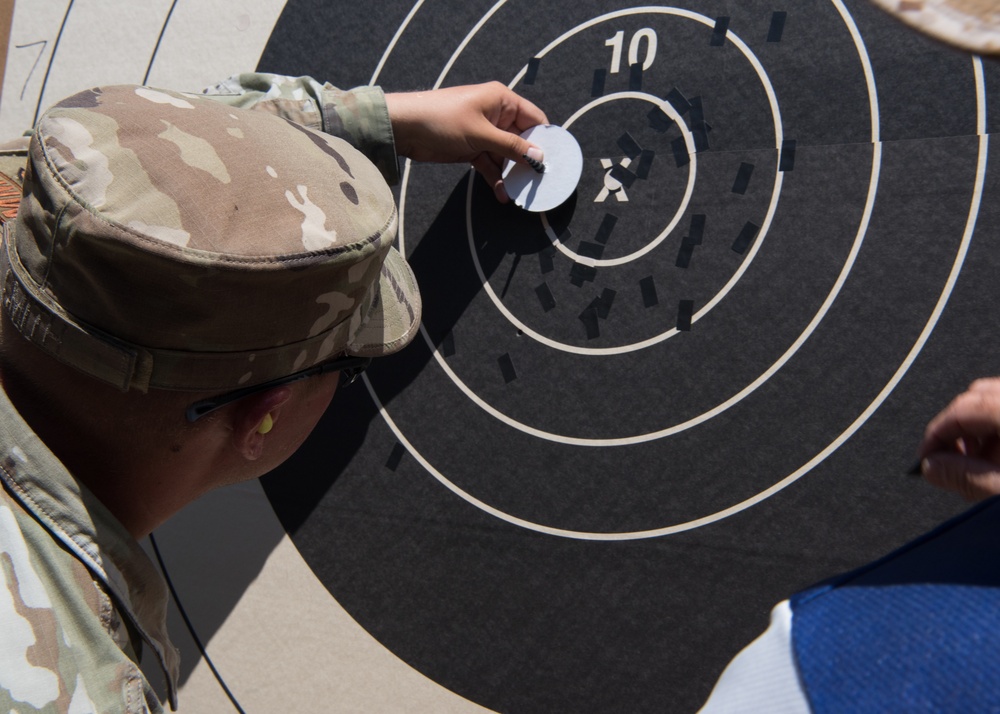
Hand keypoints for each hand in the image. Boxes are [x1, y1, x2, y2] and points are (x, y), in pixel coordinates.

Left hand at [385, 82, 547, 201]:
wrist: (404, 128)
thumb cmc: (443, 120)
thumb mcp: (481, 134)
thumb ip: (511, 146)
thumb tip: (539, 157)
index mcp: (502, 100)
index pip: (534, 119)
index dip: (545, 139)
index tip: (554, 161)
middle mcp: (496, 114)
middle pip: (522, 139)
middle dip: (528, 161)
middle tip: (539, 183)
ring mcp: (484, 132)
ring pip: (506, 155)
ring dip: (511, 174)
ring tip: (520, 194)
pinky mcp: (472, 148)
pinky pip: (490, 164)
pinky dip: (495, 178)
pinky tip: (502, 195)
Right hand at [918, 378, 999, 499]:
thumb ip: (965, 477)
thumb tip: (931, 467)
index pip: (961, 409)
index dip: (935, 435)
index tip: (924, 459)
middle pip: (977, 396)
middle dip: (957, 429)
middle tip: (952, 461)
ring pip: (996, 401)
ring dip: (980, 430)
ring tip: (982, 465)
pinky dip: (999, 429)